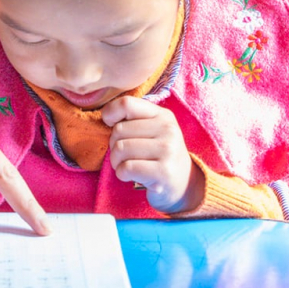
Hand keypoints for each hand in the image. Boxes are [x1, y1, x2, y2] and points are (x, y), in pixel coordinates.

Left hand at [100, 95, 203, 213]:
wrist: (183, 184)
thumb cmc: (158, 155)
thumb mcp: (152, 130)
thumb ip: (132, 118)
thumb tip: (106, 116)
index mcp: (163, 115)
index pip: (126, 103)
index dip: (110, 114)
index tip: (111, 126)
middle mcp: (168, 129)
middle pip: (119, 130)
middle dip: (113, 145)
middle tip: (124, 155)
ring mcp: (168, 150)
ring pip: (120, 149)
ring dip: (116, 162)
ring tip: (127, 166)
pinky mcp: (164, 172)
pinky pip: (127, 167)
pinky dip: (122, 174)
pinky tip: (131, 176)